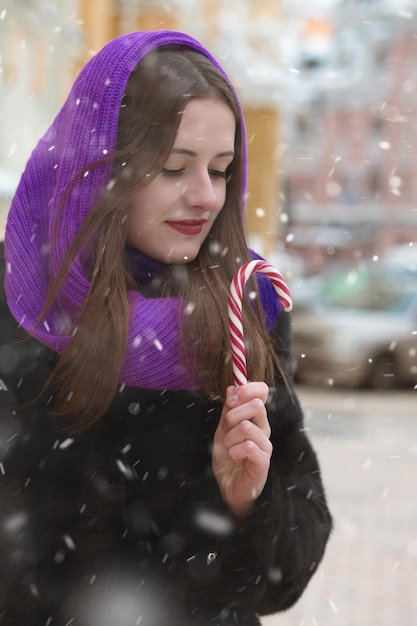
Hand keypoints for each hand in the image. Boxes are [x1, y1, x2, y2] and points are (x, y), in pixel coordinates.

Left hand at [212, 382, 271, 517]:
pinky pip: (247, 446)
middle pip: (256, 406)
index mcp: (255, 418)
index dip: (248, 389)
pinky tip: (235, 458)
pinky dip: (234, 451)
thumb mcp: (222, 430)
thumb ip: (228, 410)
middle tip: (226, 429)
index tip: (231, 397)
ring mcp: (265, 445)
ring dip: (230, 438)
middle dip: (233, 415)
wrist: (228, 488)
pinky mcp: (263, 461)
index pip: (262, 392)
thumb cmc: (227, 459)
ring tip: (229, 448)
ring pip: (246, 427)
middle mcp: (264, 429)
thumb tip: (232, 387)